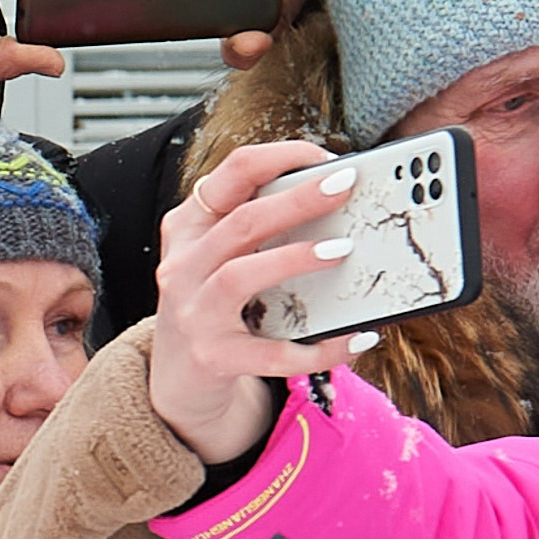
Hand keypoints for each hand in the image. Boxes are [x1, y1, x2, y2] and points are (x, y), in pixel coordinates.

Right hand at [150, 137, 375, 462]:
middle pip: (242, 221)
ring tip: (343, 251)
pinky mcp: (215, 358)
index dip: (281, 159)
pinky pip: (275, 353)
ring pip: (241, 276)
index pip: (231, 174)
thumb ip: (262, 229)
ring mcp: (195, 313)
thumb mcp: (223, 257)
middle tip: (347, 186)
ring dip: (293, 259)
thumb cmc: (218, 305)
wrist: (180, 379)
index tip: (328, 159)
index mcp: (190, 227)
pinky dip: (321, 347)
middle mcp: (184, 265)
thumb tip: (339, 202)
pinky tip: (359, 337)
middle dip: (297, 199)